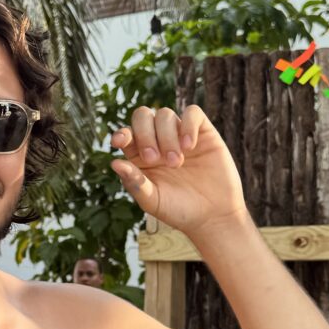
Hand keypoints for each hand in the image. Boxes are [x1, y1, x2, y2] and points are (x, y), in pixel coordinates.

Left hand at [110, 105, 244, 236]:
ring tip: (176, 162)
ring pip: (165, 114)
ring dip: (167, 137)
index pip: (126, 134)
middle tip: (153, 158)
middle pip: (143, 116)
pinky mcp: (203, 132)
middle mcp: (158, 140)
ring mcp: (180, 134)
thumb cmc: (179, 210)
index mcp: (140, 155)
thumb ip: (134, 183)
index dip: (121, 133)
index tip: (119, 142)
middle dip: (145, 134)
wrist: (214, 216)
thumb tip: (113, 162)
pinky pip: (193, 112)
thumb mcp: (153, 200)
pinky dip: (188, 124)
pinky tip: (189, 146)